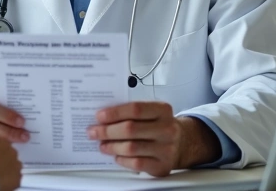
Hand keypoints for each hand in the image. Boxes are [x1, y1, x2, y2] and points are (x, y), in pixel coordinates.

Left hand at [87, 102, 219, 176]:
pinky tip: (116, 156)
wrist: (182, 143)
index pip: (135, 109)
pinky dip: (122, 160)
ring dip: (112, 146)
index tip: (99, 116)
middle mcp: (167, 129)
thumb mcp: (152, 113)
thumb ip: (132, 112)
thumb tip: (104, 118)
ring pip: (131, 148)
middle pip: (130, 129)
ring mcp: (166, 148)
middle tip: (93, 132)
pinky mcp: (162, 166)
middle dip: (107, 131)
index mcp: (163, 110)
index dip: (114, 113)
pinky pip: (136, 164)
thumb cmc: (159, 125)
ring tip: (102, 145)